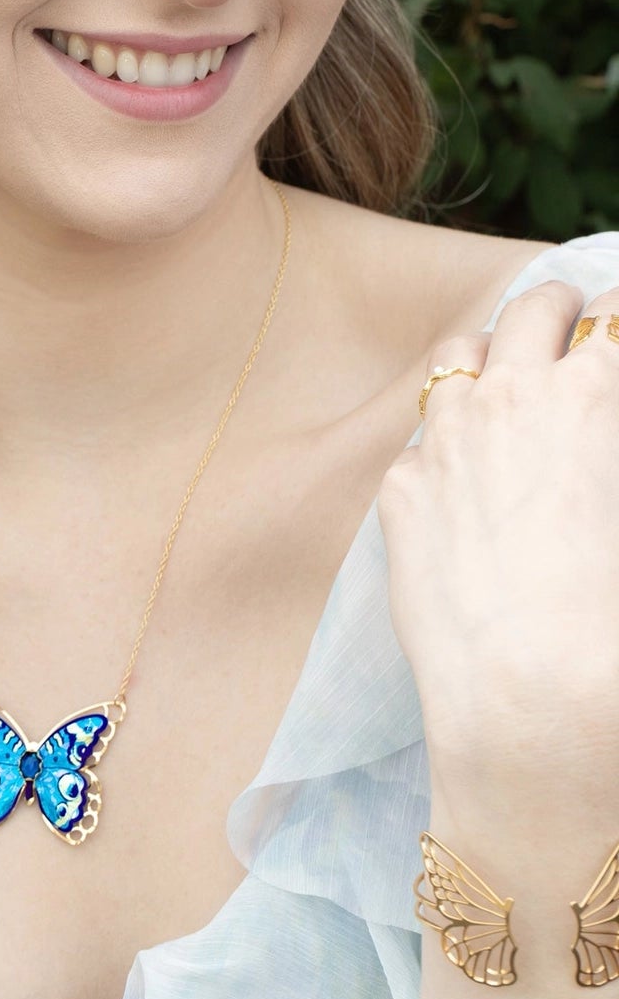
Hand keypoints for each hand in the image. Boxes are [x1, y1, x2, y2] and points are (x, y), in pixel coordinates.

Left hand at [376, 278, 618, 790]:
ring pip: (458, 356)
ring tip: (501, 380)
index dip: (615, 318)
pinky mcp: (401, 484)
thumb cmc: (610, 620)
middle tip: (567, 319)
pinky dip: (443, 444)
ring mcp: (446, 435)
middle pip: (531, 310)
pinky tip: (458, 477)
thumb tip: (591, 451)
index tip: (612, 326)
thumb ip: (603, 444)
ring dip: (486, 358)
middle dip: (555, 307)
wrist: (529, 690)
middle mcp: (512, 397)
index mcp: (591, 396)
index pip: (610, 317)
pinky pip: (421, 440)